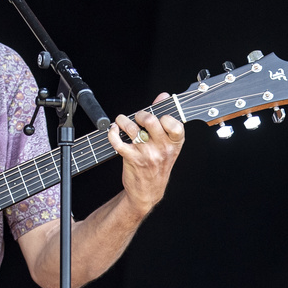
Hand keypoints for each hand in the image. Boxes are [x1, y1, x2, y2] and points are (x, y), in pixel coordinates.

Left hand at [107, 94, 184, 217]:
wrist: (148, 191)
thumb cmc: (158, 166)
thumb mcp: (168, 145)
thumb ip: (165, 118)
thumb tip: (163, 96)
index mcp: (174, 143)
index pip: (174, 123)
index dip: (164, 116)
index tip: (158, 116)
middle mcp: (162, 148)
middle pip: (150, 121)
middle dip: (140, 114)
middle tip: (137, 118)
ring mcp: (146, 154)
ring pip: (132, 129)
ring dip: (123, 121)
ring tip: (121, 121)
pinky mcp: (131, 158)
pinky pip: (118, 141)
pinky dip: (112, 132)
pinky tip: (114, 130)